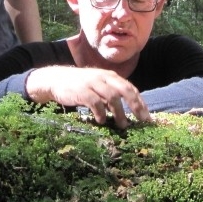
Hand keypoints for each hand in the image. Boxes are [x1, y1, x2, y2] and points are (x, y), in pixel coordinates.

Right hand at [25, 67, 150, 127]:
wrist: (55, 79)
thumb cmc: (80, 85)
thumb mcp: (98, 85)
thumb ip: (111, 93)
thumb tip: (128, 109)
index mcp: (110, 76)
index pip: (130, 88)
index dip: (140, 102)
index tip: (147, 116)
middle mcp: (103, 77)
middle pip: (125, 90)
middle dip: (136, 106)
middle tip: (142, 121)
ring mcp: (92, 83)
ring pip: (112, 97)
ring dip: (119, 113)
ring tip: (122, 125)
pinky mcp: (82, 91)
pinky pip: (95, 103)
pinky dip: (101, 113)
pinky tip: (102, 121)